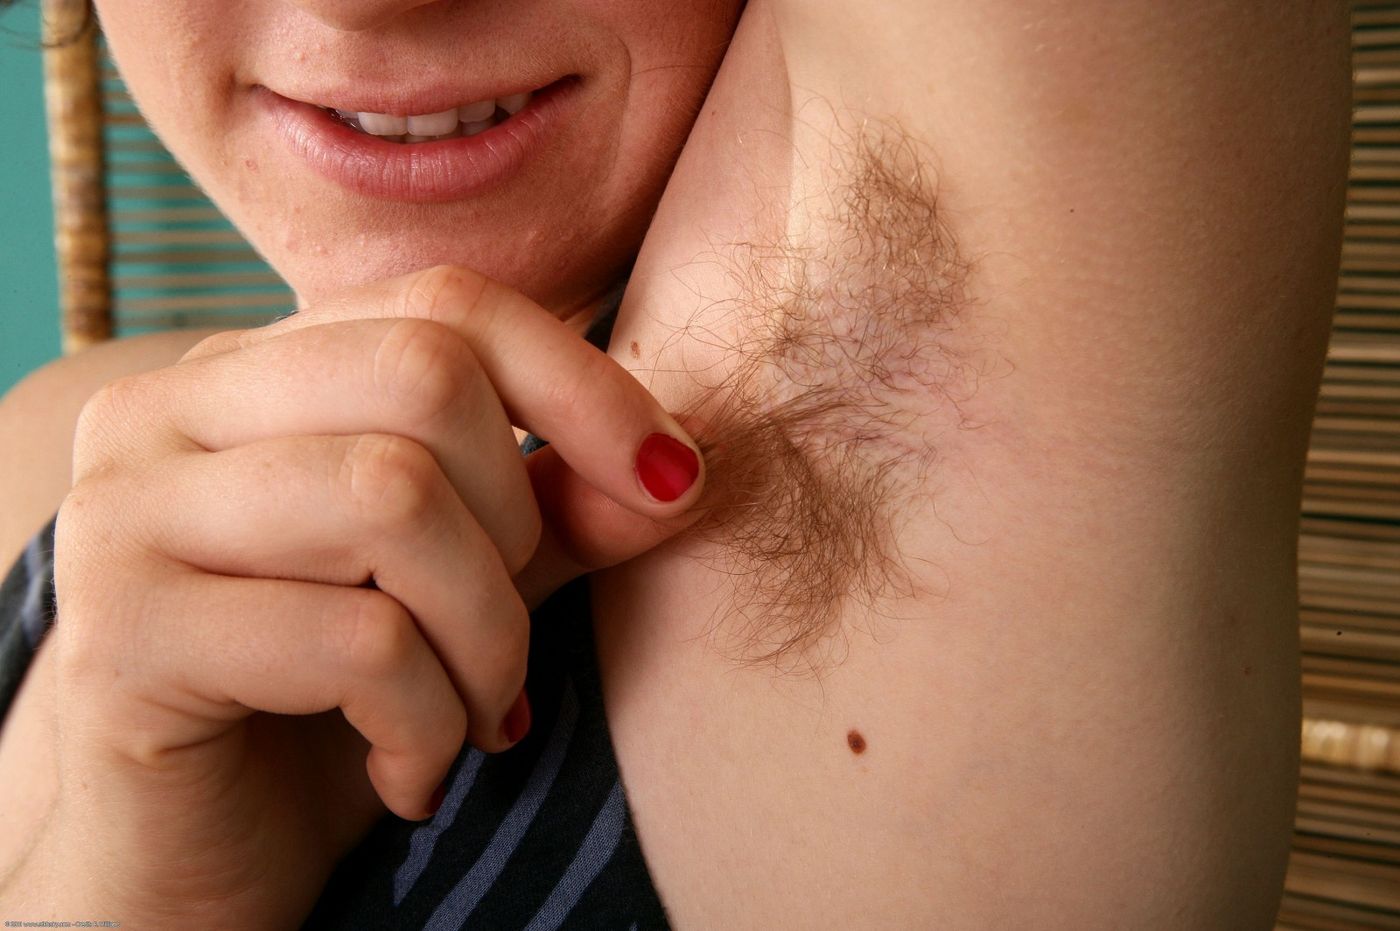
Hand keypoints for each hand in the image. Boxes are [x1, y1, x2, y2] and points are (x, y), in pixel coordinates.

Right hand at [40, 266, 703, 925]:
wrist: (196, 861)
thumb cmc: (332, 708)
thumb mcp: (465, 588)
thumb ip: (558, 513)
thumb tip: (682, 464)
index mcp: (246, 371)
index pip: (444, 306)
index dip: (584, 387)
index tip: (674, 481)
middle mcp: (164, 411)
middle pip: (424, 377)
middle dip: (518, 530)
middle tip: (502, 645)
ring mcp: (123, 513)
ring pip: (391, 498)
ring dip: (485, 640)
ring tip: (476, 718)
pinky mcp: (119, 634)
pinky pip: (354, 639)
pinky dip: (427, 724)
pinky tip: (410, 776)